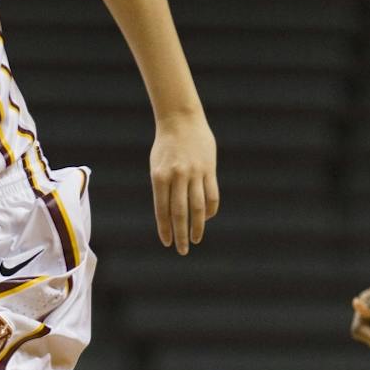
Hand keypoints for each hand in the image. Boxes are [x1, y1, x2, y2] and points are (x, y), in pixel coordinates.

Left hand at [150, 110, 219, 254]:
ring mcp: (195, 173)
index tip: (167, 243)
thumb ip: (163, 189)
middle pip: (180, 213)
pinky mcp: (209, 169)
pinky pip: (212, 195)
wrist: (181, 119)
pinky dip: (210, 211)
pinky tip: (206, 219)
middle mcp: (177, 176)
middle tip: (182, 250)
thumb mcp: (157, 166)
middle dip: (181, 234)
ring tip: (196, 239)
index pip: (162, 210)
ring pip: (198, 207)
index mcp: (160, 177)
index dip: (165, 229)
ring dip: (197, 226)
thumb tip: (170, 215)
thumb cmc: (166, 145)